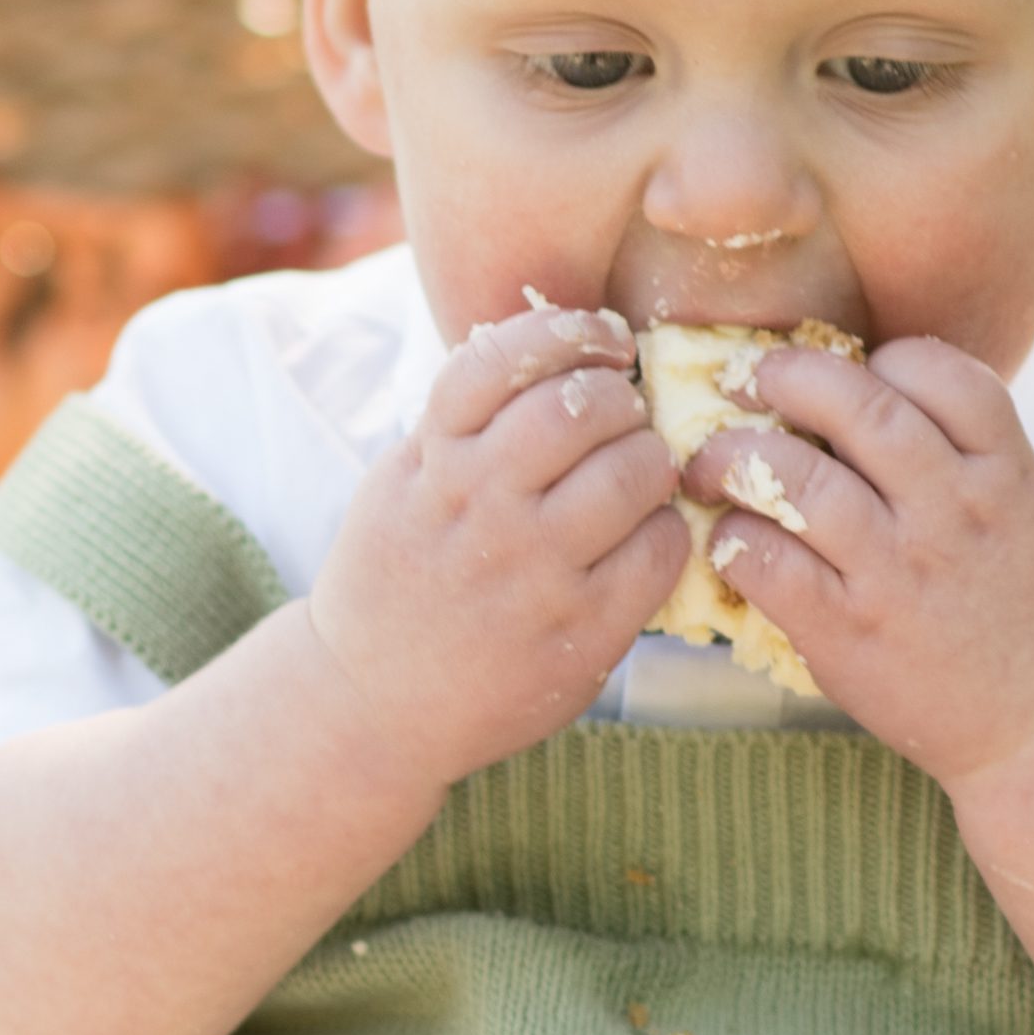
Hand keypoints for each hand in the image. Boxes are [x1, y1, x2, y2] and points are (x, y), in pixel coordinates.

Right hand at [301, 300, 683, 793]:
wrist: (368, 703)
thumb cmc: (399, 578)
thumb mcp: (399, 483)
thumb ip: (459, 424)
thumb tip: (553, 348)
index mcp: (432, 463)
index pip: (503, 359)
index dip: (568, 331)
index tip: (602, 341)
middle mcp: (478, 510)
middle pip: (583, 407)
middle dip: (622, 399)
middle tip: (625, 419)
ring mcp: (531, 574)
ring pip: (632, 473)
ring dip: (652, 460)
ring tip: (639, 474)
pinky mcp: (578, 633)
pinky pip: (657, 551)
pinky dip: (665, 529)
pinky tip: (644, 535)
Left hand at [689, 339, 1033, 786]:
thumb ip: (971, 452)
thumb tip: (876, 394)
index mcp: (1007, 472)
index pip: (937, 371)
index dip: (885, 358)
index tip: (857, 369)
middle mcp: (953, 511)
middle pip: (858, 407)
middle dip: (787, 376)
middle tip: (750, 379)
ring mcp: (899, 572)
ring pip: (797, 479)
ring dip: (735, 457)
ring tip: (710, 461)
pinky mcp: (849, 632)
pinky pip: (767, 563)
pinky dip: (732, 539)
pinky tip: (728, 538)